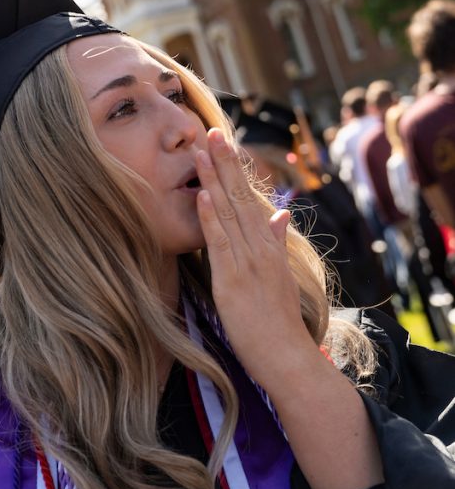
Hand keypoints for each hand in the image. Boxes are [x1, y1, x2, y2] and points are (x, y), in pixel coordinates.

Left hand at [196, 128, 316, 389]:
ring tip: (200, 150)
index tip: (223, 142)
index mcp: (268, 244)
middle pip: (239, 196)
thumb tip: (281, 214)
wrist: (288, 357)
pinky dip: (211, 217)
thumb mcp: (281, 274)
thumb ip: (278, 242)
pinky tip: (202, 195)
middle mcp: (259, 247)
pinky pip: (221, 243)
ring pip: (228, 213)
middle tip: (210, 130)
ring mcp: (248, 262)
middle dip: (224, 163)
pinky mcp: (233, 281)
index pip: (248, 198)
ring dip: (213, 180)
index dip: (235, 169)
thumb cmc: (280, 321)